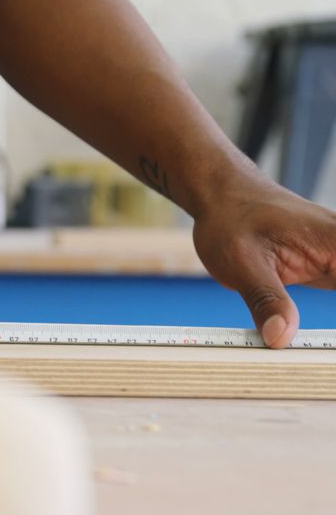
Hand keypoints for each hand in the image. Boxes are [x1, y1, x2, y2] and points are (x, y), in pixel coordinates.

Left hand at [193, 181, 335, 347]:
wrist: (223, 197)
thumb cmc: (231, 220)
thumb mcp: (241, 263)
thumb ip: (266, 300)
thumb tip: (280, 339)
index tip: (327, 348)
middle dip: (334, 337)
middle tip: (317, 350)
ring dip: (332, 333)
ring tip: (316, 348)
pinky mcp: (331, 267)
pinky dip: (333, 325)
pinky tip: (314, 339)